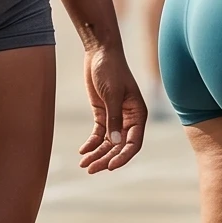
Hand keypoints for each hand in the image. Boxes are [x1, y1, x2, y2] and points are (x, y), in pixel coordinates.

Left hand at [77, 37, 146, 172]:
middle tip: (90, 169)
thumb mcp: (113, 94)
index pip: (134, 143)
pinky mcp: (103, 113)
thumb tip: (116, 143)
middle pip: (120, 146)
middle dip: (106, 159)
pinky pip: (99, 134)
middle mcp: (129, 118)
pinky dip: (92, 143)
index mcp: (138, 114)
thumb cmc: (111, 70)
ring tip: (83, 164)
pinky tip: (83, 151)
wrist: (100, 53)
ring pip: (109, 142)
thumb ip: (114, 119)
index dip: (123, 157)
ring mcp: (116, 116)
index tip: (110, 167)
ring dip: (97, 154)